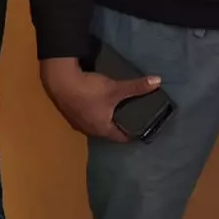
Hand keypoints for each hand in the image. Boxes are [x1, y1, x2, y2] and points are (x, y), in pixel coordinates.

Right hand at [39, 58, 159, 142]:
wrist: (59, 81)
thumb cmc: (90, 90)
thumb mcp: (116, 88)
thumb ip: (137, 87)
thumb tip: (159, 81)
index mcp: (102, 129)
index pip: (120, 137)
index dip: (131, 134)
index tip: (140, 129)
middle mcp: (89, 130)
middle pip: (107, 131)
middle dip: (117, 125)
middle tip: (130, 115)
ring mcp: (76, 122)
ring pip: (94, 124)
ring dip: (103, 119)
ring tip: (114, 109)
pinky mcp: (68, 112)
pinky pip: (84, 116)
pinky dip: (92, 112)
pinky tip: (94, 103)